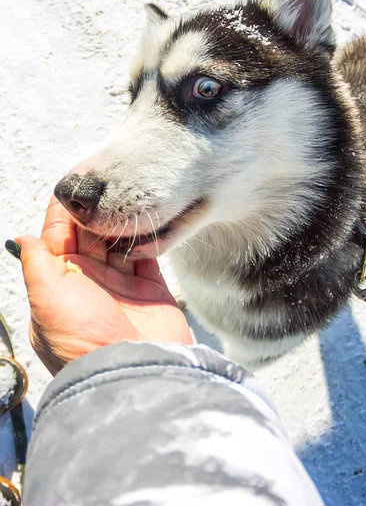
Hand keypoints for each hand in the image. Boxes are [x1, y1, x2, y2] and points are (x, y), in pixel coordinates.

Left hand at [16, 197, 192, 374]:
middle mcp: (91, 282)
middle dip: (96, 212)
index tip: (73, 188)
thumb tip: (22, 238)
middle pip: (91, 236)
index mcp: (60, 284)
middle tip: (105, 186)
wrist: (133, 370)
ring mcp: (122, 285)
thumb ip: (36, 263)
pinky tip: (146, 222)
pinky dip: (148, 238)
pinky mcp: (151, 289)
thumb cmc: (83, 339)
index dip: (63, 213)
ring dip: (122, 223)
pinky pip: (149, 254)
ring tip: (127, 198)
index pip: (58, 239)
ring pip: (120, 243)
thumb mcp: (45, 299)